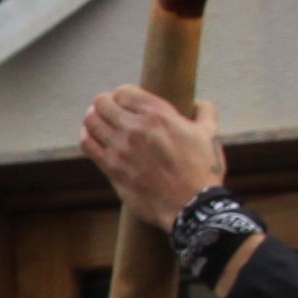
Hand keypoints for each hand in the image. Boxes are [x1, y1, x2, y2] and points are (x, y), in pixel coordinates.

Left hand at [76, 84, 229, 231]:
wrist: (191, 205)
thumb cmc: (201, 171)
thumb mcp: (210, 135)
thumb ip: (205, 113)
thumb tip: (200, 104)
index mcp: (159, 115)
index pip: (124, 91)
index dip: (122, 94)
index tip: (125, 102)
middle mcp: (136, 128)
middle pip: (103, 103)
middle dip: (105, 104)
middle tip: (110, 111)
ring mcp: (120, 148)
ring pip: (91, 121)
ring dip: (93, 118)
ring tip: (99, 121)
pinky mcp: (112, 168)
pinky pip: (87, 144)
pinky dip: (87, 137)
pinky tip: (93, 138)